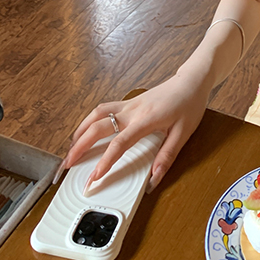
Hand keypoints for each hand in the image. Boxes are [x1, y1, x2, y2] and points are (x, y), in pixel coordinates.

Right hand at [56, 70, 210, 192]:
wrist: (191, 81)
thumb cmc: (189, 104)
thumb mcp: (184, 133)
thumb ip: (167, 156)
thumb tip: (154, 178)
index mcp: (145, 120)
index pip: (119, 143)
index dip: (104, 162)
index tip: (93, 177)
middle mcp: (132, 110)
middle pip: (98, 127)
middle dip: (79, 146)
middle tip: (68, 164)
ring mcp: (128, 104)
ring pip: (96, 114)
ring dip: (80, 131)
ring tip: (71, 148)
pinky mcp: (129, 102)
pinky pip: (103, 109)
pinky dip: (90, 120)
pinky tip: (86, 130)